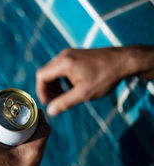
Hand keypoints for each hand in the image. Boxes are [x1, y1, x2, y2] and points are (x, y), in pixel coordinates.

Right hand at [35, 46, 153, 116]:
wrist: (124, 61)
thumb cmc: (105, 76)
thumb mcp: (84, 93)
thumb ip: (64, 103)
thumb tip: (50, 111)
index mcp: (64, 63)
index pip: (41, 76)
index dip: (41, 91)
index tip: (47, 102)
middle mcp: (64, 55)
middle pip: (46, 73)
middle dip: (47, 89)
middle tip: (54, 102)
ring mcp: (70, 54)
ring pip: (53, 70)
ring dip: (55, 84)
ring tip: (63, 97)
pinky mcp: (76, 55)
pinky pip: (62, 67)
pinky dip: (62, 79)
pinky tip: (72, 88)